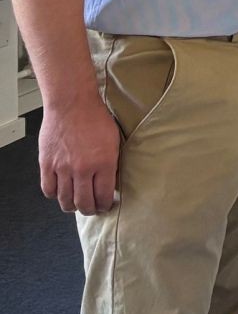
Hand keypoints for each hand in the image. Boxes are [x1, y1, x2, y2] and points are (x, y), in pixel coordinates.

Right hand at [40, 97, 121, 214]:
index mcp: (104, 162)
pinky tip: (61, 192)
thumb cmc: (95, 117)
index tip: (106, 206)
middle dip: (90, 210)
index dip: (105, 205)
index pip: (104, 196)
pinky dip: (55, 195)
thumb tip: (110, 182)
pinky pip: (49, 190)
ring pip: (65, 200)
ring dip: (72, 206)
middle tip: (93, 209)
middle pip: (84, 203)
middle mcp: (83, 168)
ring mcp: (63, 168)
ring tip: (77, 204)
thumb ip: (112, 163)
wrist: (72, 104)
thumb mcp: (114, 140)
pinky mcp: (47, 164)